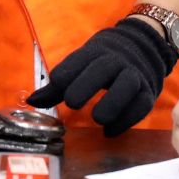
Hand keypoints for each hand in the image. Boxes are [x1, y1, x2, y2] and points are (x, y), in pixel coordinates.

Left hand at [27, 18, 176, 135]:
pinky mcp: (148, 93)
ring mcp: (133, 76)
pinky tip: (109, 132)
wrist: (142, 47)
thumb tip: (31, 101)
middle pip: (102, 68)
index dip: (67, 71)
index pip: (79, 59)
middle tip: (72, 102)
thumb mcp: (80, 67)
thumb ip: (56, 86)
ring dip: (112, 102)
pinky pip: (140, 105)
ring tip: (97, 118)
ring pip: (126, 85)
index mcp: (94, 52)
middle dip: (87, 84)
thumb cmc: (101, 63)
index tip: (56, 83)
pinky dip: (126, 120)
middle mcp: (115, 61)